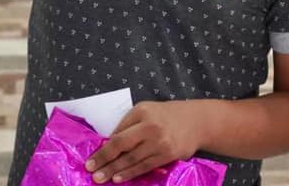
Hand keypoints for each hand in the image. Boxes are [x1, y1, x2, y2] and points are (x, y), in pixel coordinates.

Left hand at [86, 101, 201, 183]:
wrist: (197, 121)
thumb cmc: (168, 115)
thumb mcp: (147, 110)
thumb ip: (129, 124)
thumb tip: (110, 143)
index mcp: (142, 111)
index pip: (118, 133)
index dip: (104, 149)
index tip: (91, 159)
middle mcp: (150, 125)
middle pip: (122, 146)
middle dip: (105, 160)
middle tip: (92, 171)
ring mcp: (159, 141)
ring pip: (132, 159)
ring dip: (115, 170)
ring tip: (101, 178)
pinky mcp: (167, 154)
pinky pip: (144, 166)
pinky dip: (130, 173)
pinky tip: (119, 178)